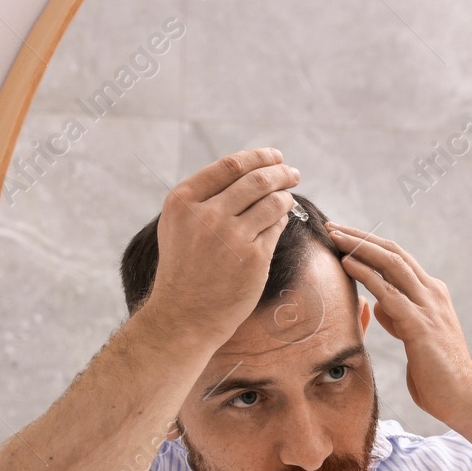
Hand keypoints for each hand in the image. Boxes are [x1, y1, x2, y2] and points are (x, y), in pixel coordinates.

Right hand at [140, 148, 300, 347]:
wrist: (185, 314)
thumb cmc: (185, 268)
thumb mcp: (179, 225)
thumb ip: (205, 197)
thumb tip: (248, 172)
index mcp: (184, 201)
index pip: (229, 166)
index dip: (258, 157)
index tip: (274, 157)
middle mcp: (207, 215)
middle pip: (256, 180)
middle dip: (280, 172)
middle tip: (292, 173)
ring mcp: (232, 236)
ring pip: (272, 202)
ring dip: (286, 195)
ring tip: (289, 196)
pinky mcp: (254, 258)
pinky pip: (277, 228)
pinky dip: (282, 220)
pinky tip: (280, 221)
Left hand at [326, 225, 471, 421]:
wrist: (463, 397)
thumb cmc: (437, 374)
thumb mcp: (414, 339)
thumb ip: (399, 319)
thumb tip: (379, 304)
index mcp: (432, 295)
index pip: (398, 259)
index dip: (370, 245)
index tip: (344, 237)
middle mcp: (432, 293)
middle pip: (393, 253)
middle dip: (361, 237)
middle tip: (332, 227)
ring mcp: (428, 307)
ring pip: (391, 264)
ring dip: (360, 247)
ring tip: (334, 236)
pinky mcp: (420, 324)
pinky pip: (389, 292)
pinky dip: (366, 275)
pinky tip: (347, 264)